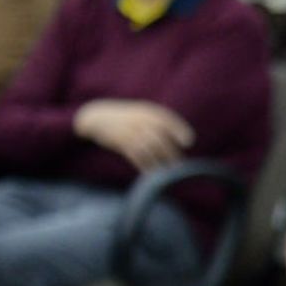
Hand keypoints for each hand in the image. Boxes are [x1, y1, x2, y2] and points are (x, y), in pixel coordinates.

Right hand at [73, 98, 195, 170]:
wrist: (97, 116)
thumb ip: (157, 121)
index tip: (188, 142)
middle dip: (171, 153)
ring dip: (160, 162)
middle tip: (179, 165)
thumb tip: (177, 137)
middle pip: (160, 138)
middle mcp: (140, 120)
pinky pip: (136, 155)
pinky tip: (151, 173)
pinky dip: (145, 165)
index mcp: (147, 111)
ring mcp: (130, 131)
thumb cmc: (124, 116)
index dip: (179, 130)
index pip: (168, 120)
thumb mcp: (140, 112)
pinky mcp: (121, 142)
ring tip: (167, 173)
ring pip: (150, 149)